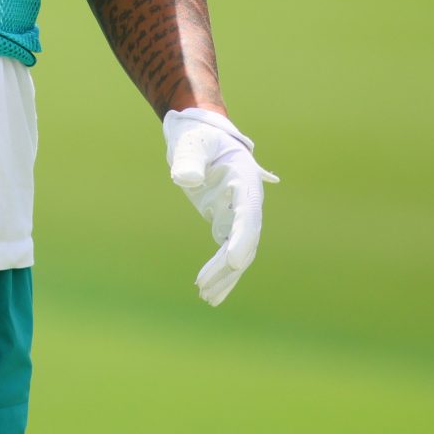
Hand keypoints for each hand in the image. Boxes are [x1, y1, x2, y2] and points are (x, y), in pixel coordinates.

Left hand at [163, 109, 279, 306]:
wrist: (199, 136)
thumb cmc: (196, 136)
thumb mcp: (190, 142)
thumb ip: (188, 159)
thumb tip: (185, 180)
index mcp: (244, 178)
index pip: (249, 213)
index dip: (244, 238)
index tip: (234, 261)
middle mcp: (247, 199)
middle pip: (245, 238)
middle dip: (229, 265)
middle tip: (206, 287)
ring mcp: (237, 212)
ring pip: (238, 251)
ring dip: (224, 275)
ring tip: (206, 297)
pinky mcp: (226, 221)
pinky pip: (227, 252)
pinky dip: (219, 271)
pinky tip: (208, 290)